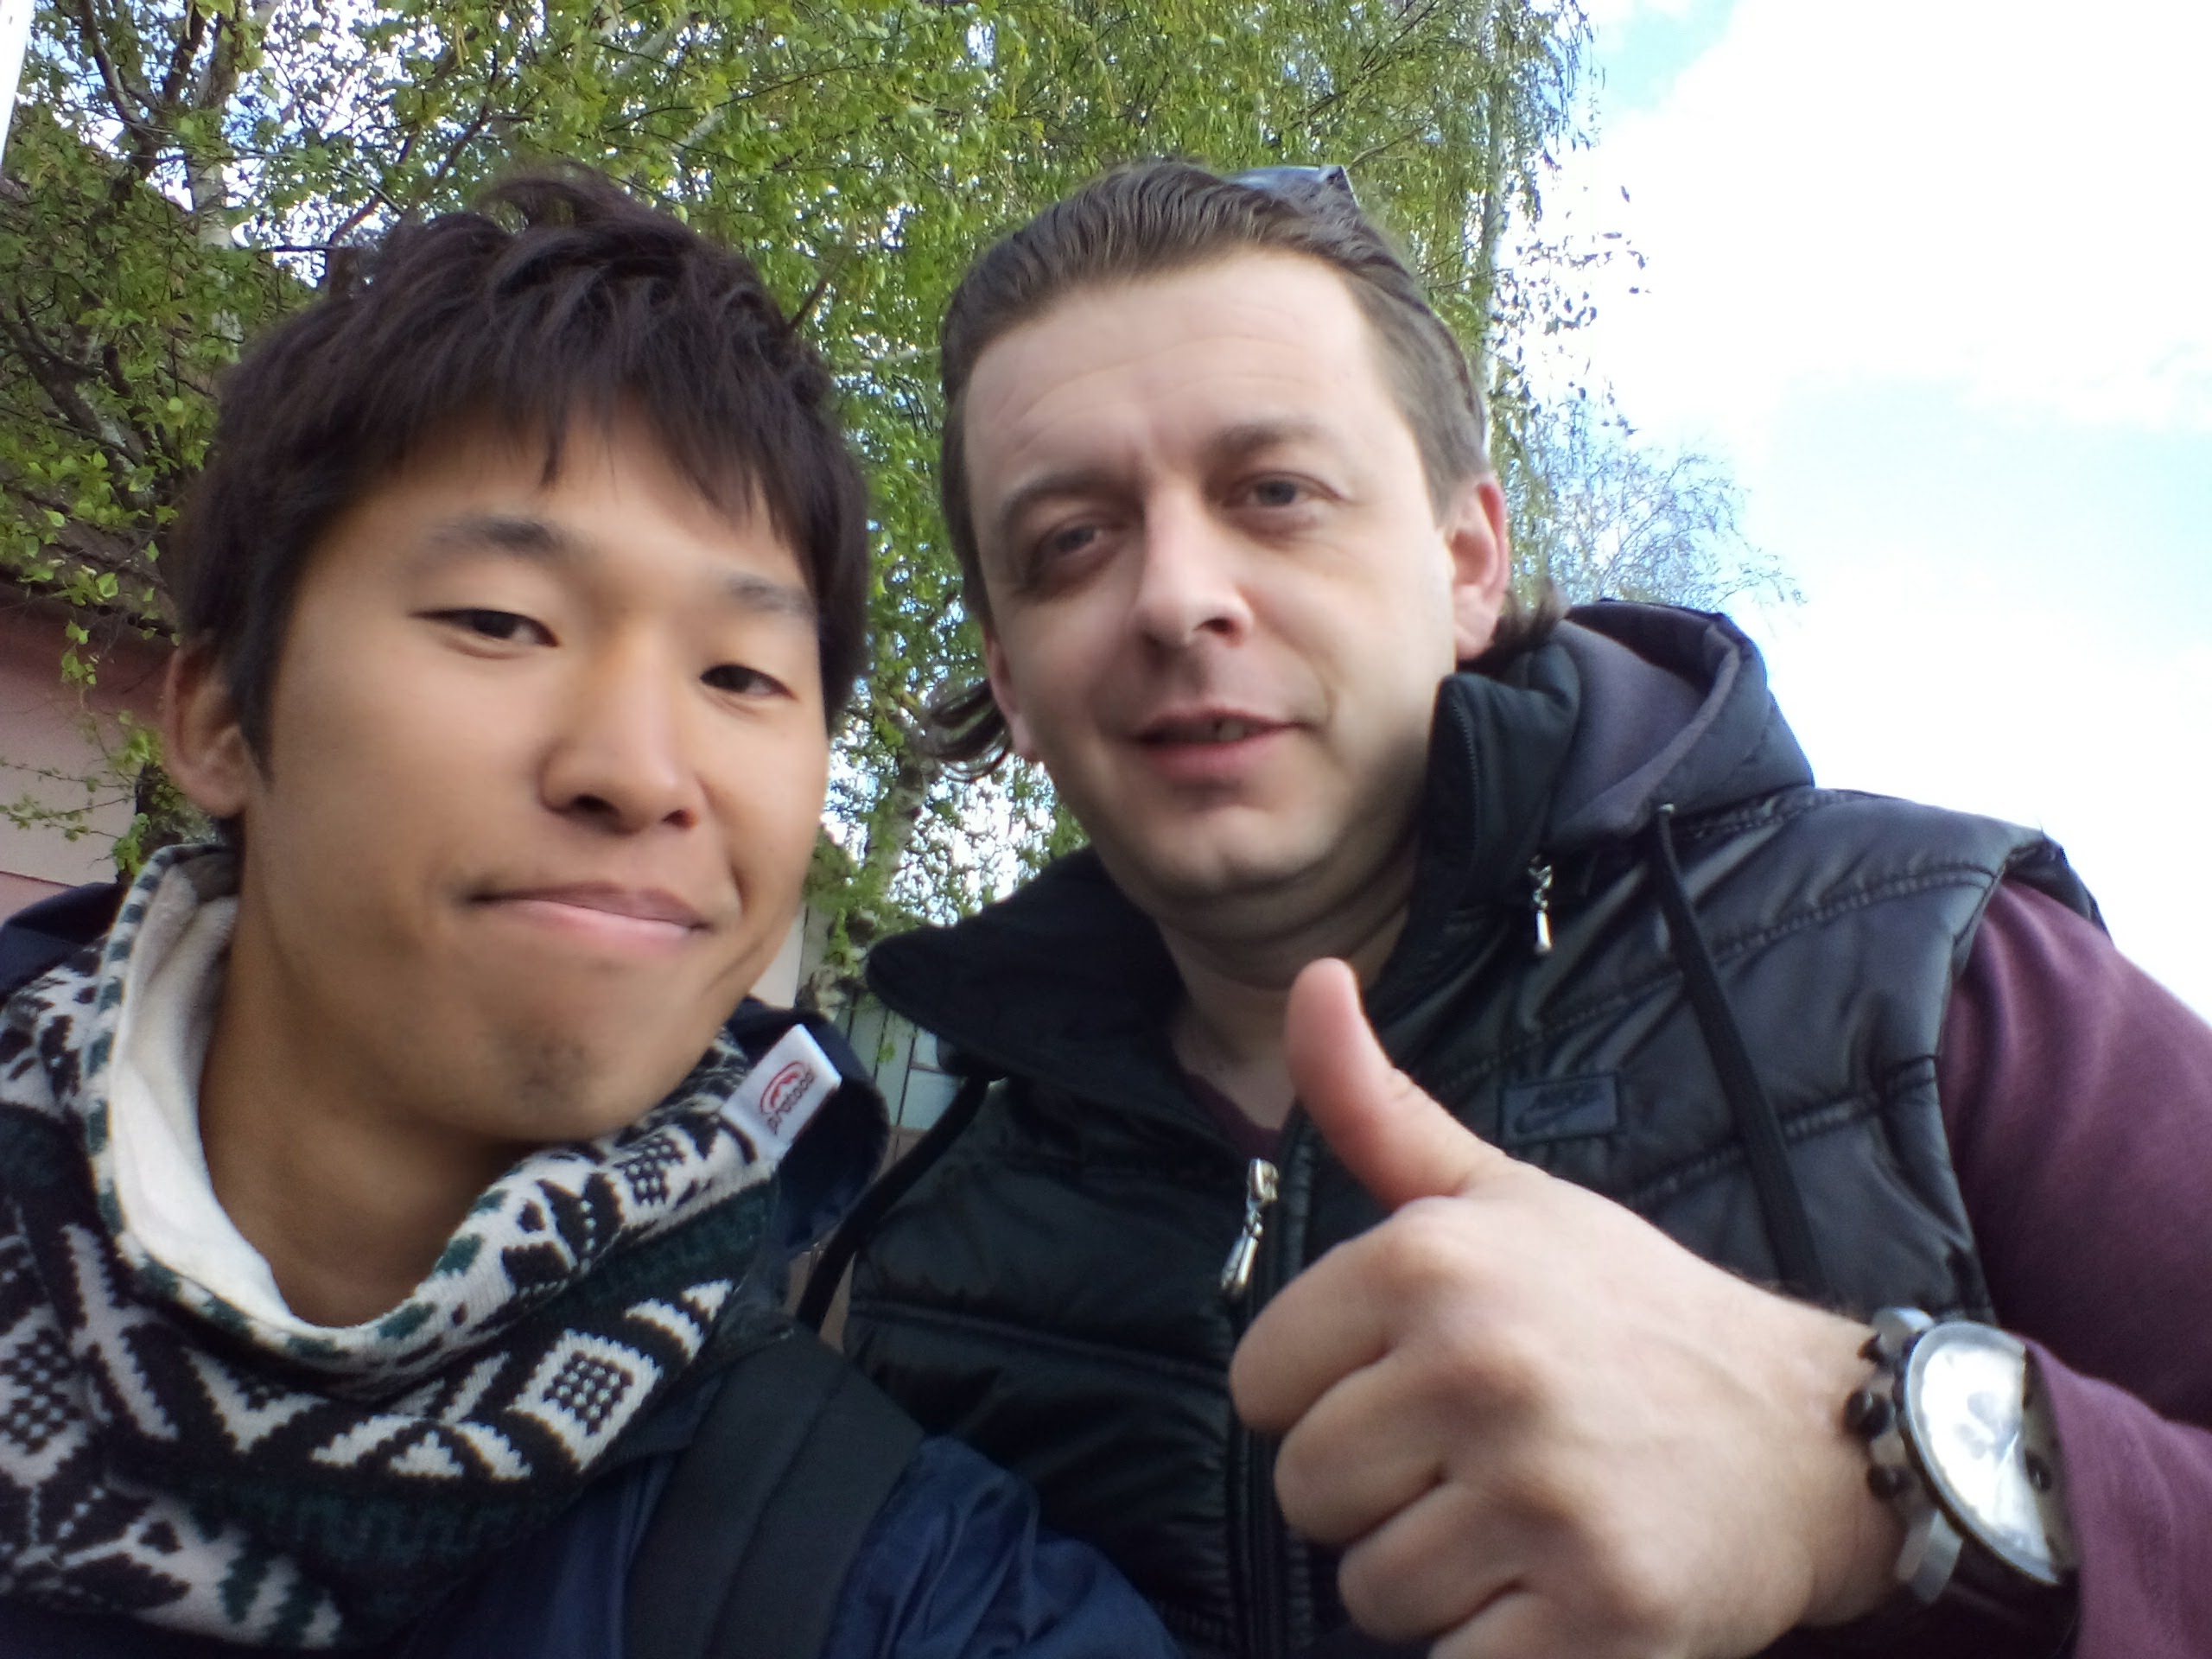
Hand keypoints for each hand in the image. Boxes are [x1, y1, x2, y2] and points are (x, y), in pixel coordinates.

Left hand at [1227, 960, 1901, 1658]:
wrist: (1816, 1438)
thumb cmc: (1629, 1314)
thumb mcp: (1502, 1196)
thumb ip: (1377, 1107)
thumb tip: (1312, 978)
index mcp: (1427, 1264)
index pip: (1258, 1389)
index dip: (1329, 1399)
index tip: (1421, 1386)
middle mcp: (1477, 1368)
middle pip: (1305, 1494)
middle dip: (1381, 1495)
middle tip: (1491, 1458)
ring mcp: (1540, 1496)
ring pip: (1371, 1590)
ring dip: (1441, 1577)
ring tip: (1534, 1518)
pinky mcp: (1596, 1615)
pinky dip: (1497, 1650)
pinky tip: (1563, 1591)